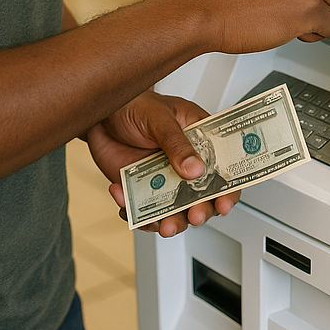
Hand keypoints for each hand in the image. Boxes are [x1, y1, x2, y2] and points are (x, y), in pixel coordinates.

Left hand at [85, 91, 239, 237]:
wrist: (101, 114)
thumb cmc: (134, 104)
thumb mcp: (158, 117)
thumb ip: (176, 142)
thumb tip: (195, 168)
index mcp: (197, 137)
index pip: (221, 165)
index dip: (227, 186)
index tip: (225, 202)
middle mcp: (184, 162)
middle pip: (202, 195)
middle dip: (201, 210)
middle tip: (195, 216)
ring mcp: (164, 178)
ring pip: (175, 211)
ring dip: (172, 222)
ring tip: (163, 225)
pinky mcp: (142, 190)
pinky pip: (144, 212)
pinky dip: (136, 215)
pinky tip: (125, 202)